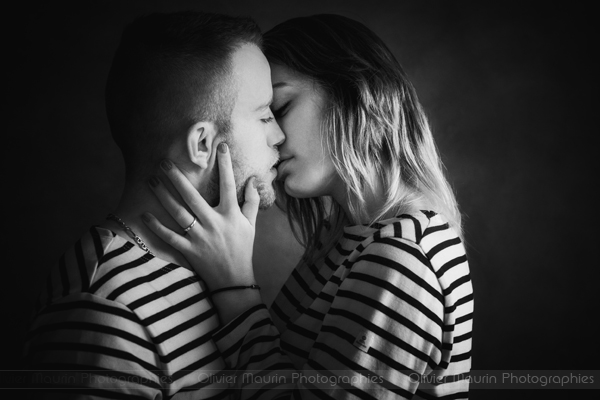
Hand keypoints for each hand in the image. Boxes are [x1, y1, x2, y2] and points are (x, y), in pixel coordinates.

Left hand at [143, 142, 259, 291]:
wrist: (234, 280)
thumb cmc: (243, 249)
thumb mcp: (251, 225)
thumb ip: (251, 201)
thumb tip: (253, 180)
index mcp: (231, 215)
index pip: (228, 185)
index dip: (225, 165)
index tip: (220, 146)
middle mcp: (214, 223)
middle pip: (192, 197)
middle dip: (177, 178)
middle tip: (163, 162)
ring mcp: (200, 237)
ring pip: (178, 213)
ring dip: (163, 196)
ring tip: (150, 180)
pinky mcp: (189, 250)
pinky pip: (169, 237)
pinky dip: (156, 227)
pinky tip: (144, 215)